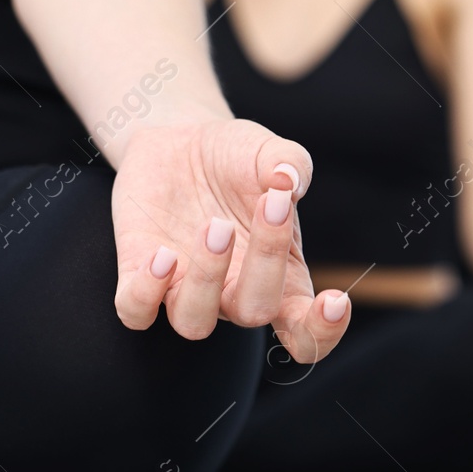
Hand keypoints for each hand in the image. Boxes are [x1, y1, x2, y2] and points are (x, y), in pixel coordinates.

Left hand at [110, 116, 348, 361]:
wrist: (177, 139)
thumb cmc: (235, 157)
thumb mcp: (270, 150)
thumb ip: (291, 163)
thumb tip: (288, 180)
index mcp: (279, 276)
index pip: (304, 332)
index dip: (323, 331)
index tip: (336, 299)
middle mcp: (233, 292)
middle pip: (255, 313)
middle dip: (266, 262)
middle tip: (271, 203)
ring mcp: (185, 289)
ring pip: (193, 322)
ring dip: (206, 279)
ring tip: (215, 225)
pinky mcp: (138, 275)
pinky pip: (136, 311)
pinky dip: (146, 292)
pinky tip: (162, 253)